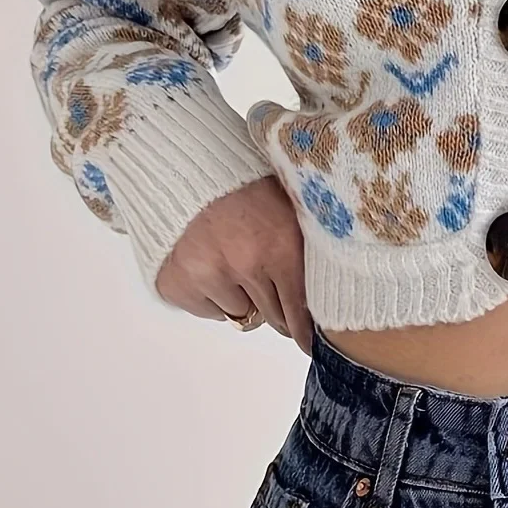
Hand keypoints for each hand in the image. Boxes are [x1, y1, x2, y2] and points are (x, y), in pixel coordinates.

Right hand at [155, 176, 313, 354]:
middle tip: (267, 279)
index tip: (311, 343)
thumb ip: (307, 249)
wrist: (182, 164)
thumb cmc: (242, 182)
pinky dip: (210, 295)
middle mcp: (244, 266)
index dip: (306, 331)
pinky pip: (208, 311)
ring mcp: (206, 275)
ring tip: (233, 259)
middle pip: (273, 317)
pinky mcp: (176, 283)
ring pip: (239, 313)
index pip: (301, 311)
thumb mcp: (288, 206)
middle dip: (276, 306)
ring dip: (241, 296)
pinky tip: (209, 263)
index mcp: (280, 247)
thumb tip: (330, 294)